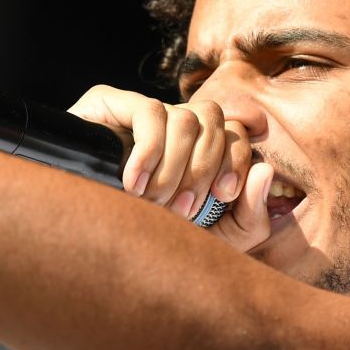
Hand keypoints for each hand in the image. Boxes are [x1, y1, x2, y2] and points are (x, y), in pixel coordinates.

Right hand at [65, 86, 278, 252]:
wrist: (84, 246)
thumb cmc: (150, 245)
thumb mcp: (212, 243)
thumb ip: (250, 217)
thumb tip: (264, 170)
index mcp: (197, 148)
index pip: (235, 132)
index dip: (236, 160)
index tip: (223, 195)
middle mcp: (173, 126)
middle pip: (215, 120)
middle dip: (205, 169)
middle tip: (185, 210)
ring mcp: (141, 112)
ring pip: (185, 118)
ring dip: (175, 168)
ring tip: (153, 202)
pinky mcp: (109, 103)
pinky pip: (149, 112)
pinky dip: (149, 152)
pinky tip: (132, 184)